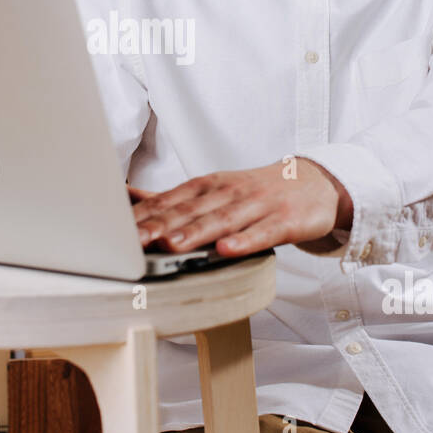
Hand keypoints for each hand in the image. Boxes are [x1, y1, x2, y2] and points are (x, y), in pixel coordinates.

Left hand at [129, 159, 352, 257]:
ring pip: (223, 220)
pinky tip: (227, 250)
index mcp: (209, 185)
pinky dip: (244, 241)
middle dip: (162, 225)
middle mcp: (230, 192)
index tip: (119, 230)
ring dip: (196, 232)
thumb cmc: (255, 191)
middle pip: (192, 210)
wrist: (313, 182)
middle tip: (136, 241)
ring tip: (172, 246)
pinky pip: (262, 232)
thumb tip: (126, 197)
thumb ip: (171, 198)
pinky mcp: (284, 221)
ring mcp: (258, 205)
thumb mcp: (212, 189)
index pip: (172, 200)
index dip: (145, 216)